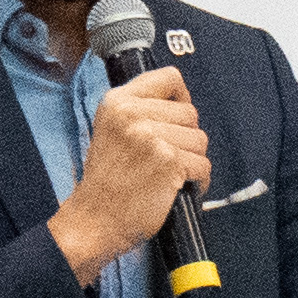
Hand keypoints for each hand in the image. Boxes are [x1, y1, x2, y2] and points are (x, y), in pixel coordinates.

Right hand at [44, 67, 212, 281]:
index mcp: (118, 101)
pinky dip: (198, 181)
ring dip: (192, 160)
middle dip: (186, 138)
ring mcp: (152, 137)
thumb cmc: (106, 181)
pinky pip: (203, 165)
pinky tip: (178, 188)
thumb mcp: (111, 129)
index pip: (170, 78)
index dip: (181, 98)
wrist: (94, 220)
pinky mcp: (169, 162)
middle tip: (166, 158)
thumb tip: (182, 103)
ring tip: (169, 175)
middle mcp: (133, 114)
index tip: (176, 118)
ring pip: (200, 140)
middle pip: (190, 113)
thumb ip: (140, 110)